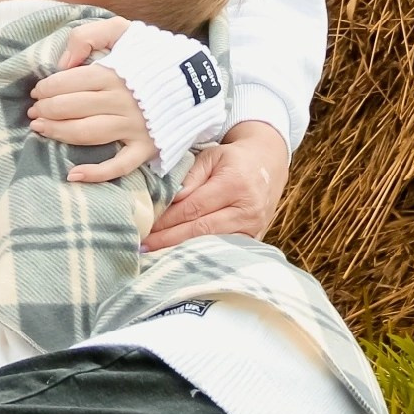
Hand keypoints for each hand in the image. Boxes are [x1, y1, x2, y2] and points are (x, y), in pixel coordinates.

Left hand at [30, 18, 152, 183]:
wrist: (199, 80)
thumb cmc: (155, 56)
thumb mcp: (124, 30)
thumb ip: (90, 36)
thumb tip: (63, 63)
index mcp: (116, 73)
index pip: (71, 82)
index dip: (48, 87)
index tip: (37, 91)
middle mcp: (123, 101)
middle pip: (74, 108)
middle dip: (47, 110)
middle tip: (34, 112)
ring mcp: (135, 128)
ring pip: (88, 134)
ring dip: (59, 133)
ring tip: (40, 129)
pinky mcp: (146, 149)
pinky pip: (119, 166)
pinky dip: (96, 174)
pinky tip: (73, 174)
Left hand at [142, 121, 287, 249]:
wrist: (268, 163)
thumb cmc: (234, 159)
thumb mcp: (212, 156)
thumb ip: (191, 177)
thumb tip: (173, 199)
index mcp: (234, 184)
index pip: (193, 208)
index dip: (168, 220)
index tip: (147, 227)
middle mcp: (247, 208)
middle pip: (201, 229)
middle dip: (170, 239)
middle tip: (145, 246)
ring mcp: (254, 226)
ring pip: (212, 243)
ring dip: (184, 250)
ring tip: (158, 255)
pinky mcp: (255, 236)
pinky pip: (225, 248)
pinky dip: (203, 253)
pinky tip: (183, 257)